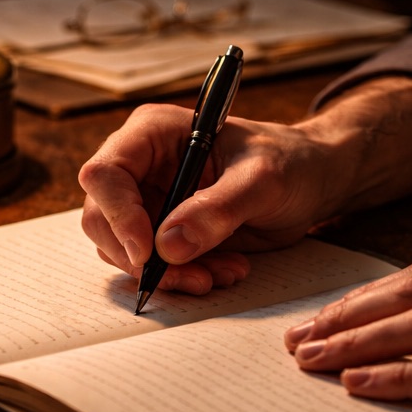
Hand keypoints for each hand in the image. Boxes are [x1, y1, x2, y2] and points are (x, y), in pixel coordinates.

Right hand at [78, 102, 344, 294]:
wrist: (309, 179)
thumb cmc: (288, 161)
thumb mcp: (262, 180)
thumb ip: (218, 209)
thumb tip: (167, 245)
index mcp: (152, 134)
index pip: (105, 173)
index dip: (118, 215)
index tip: (149, 253)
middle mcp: (140, 166)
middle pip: (102, 217)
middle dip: (140, 256)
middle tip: (191, 277)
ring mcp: (147, 200)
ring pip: (122, 249)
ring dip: (166, 273)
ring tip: (220, 273)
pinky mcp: (161, 231)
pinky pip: (150, 265)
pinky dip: (181, 277)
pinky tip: (223, 270)